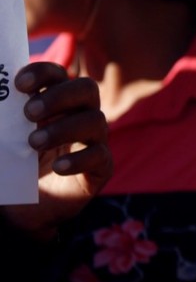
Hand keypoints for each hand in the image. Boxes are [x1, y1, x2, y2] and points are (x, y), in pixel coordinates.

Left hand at [1, 62, 111, 238]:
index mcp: (54, 102)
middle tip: (29, 113)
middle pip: (86, 89)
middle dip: (59, 96)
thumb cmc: (11, 165)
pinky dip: (78, 159)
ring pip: (96, 121)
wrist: (23, 209)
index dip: (43, 73)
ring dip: (63, 128)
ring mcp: (93, 141)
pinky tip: (57, 168)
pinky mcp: (101, 168)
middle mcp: (79, 115)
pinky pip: (99, 156)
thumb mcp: (0, 138)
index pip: (58, 74)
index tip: (20, 85)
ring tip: (34, 143)